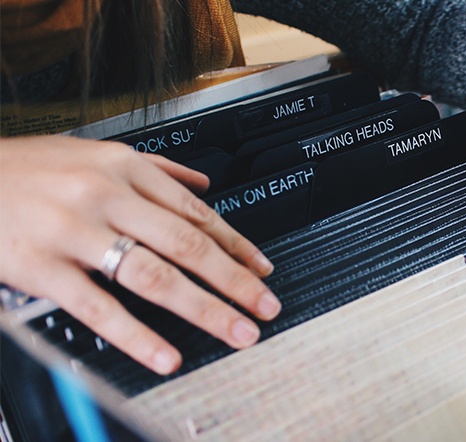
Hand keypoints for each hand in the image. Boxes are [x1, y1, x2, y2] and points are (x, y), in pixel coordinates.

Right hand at [0, 136, 280, 373]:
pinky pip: (99, 308)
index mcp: (124, 168)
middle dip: (236, 281)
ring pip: (155, 276)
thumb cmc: (24, 167)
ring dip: (205, 309)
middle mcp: (107, 196)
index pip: (197, 214)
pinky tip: (166, 355)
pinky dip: (138, 336)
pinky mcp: (41, 267)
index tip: (264, 270)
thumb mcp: (92, 152)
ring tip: (236, 332)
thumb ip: (154, 169)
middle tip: (265, 307)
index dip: (237, 246)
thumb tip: (202, 184)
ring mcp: (75, 232)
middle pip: (188, 246)